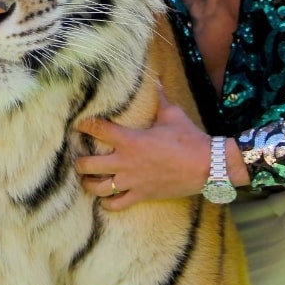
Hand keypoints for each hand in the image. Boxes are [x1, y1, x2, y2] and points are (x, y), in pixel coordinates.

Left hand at [75, 91, 210, 210]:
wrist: (205, 165)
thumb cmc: (187, 138)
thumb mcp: (172, 114)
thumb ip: (159, 99)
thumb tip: (156, 80)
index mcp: (130, 139)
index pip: (98, 130)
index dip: (85, 125)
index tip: (79, 124)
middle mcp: (125, 162)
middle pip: (88, 164)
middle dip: (79, 160)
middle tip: (78, 156)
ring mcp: (132, 181)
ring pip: (97, 187)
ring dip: (88, 182)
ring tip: (86, 178)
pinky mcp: (141, 195)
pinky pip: (116, 204)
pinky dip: (107, 202)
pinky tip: (106, 198)